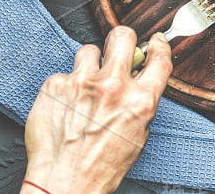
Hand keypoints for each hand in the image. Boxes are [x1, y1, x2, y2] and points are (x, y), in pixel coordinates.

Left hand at [22, 27, 171, 193]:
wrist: (63, 183)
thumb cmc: (102, 166)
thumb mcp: (137, 135)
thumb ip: (140, 103)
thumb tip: (139, 79)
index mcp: (140, 101)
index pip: (159, 58)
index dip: (158, 46)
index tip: (154, 42)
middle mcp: (113, 86)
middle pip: (122, 36)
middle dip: (121, 40)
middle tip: (116, 51)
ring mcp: (82, 82)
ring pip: (89, 51)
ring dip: (89, 65)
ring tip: (85, 87)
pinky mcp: (55, 84)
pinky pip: (64, 74)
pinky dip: (65, 87)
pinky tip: (65, 106)